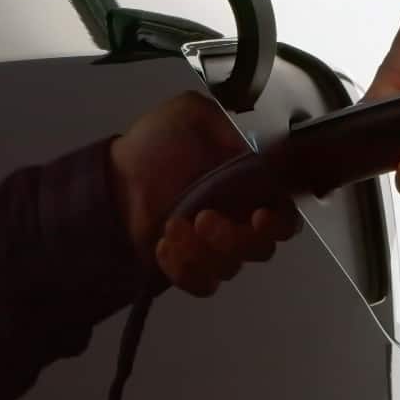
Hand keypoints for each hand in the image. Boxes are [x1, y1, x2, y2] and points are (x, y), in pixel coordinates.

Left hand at [110, 91, 298, 296]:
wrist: (114, 175)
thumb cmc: (157, 143)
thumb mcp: (193, 115)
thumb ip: (230, 125)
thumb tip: (260, 147)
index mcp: (251, 186)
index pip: (285, 214)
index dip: (279, 221)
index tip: (259, 215)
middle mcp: (241, 220)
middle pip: (262, 248)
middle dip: (235, 237)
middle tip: (204, 218)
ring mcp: (216, 248)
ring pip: (231, 267)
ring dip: (203, 250)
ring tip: (172, 226)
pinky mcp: (190, 269)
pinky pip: (203, 285)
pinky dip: (185, 270)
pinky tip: (163, 245)